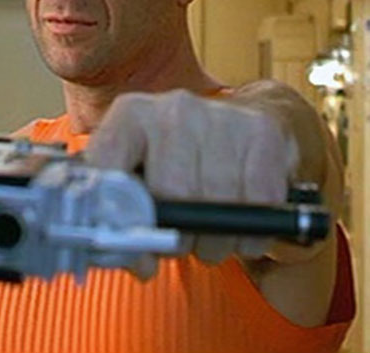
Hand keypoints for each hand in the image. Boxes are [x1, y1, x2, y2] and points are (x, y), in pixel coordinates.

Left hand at [85, 89, 298, 264]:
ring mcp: (220, 116)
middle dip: (177, 231)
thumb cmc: (174, 160)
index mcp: (131, 115)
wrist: (230, 124)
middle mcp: (174, 108)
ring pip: (217, 203)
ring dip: (214, 237)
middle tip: (181, 236)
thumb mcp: (137, 176)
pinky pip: (259, 202)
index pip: (108, 167)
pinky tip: (240, 218)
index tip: (128, 238)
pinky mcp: (261, 132)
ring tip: (209, 228)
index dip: (117, 215)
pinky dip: (250, 229)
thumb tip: (141, 262)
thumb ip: (123, 218)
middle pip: (172, 191)